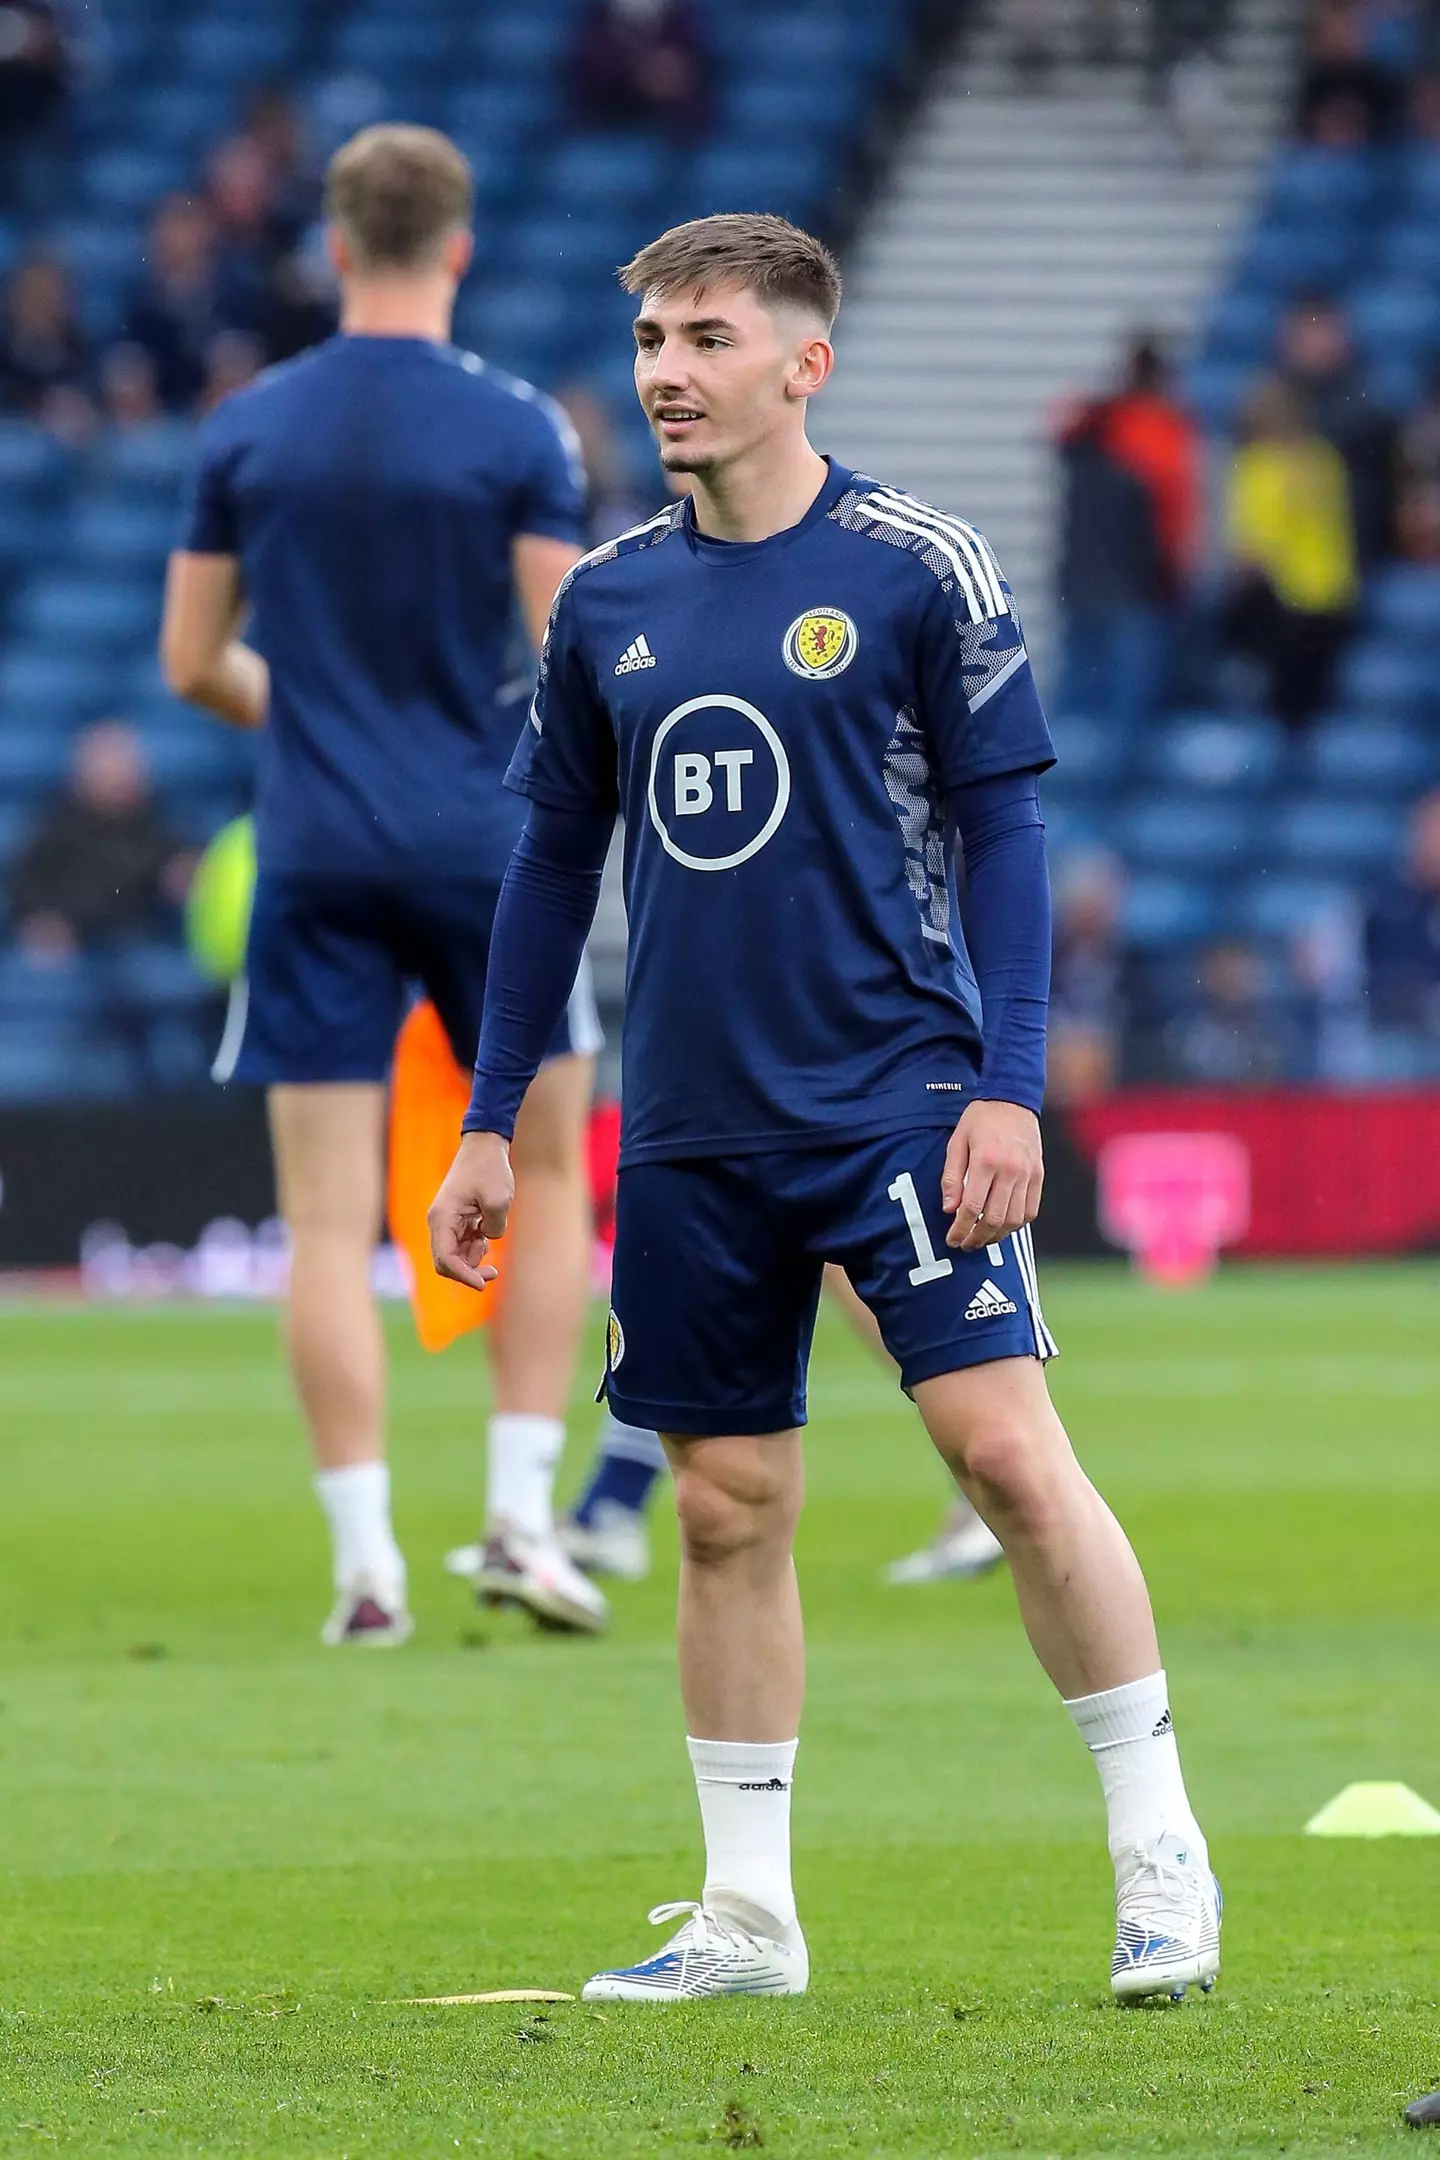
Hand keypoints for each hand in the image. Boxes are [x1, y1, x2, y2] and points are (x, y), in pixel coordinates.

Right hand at [427, 1131, 513, 1290]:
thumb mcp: (499, 1200)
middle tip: (493, 1272)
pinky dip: (475, 1247)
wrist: (485, 1145)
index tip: (483, 1284)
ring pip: (455, 1255)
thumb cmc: (489, 1169)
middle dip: (468, 1272)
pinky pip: (462, 1243)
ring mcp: (448, 1221)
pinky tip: (486, 1236)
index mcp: (442, 1218)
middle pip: (446, 1262)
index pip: (445, 1260)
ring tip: (488, 1241)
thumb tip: (487, 1239)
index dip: (463, 1276)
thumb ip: (494, 1228)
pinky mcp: (458, 1219)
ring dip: (472, 1258)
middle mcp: (440, 1222)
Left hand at [941, 1099, 1043, 1251]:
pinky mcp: (1038, 1175)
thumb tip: (950, 1209)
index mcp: (985, 1160)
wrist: (1012, 1099)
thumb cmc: (980, 1119)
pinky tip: (1004, 1226)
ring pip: (1015, 1219)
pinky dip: (1017, 1224)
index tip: (952, 1239)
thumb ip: (951, 1177)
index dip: (960, 1229)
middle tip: (965, 1244)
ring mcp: (1028, 1173)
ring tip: (983, 1238)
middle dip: (977, 1238)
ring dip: (997, 1235)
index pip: (972, 1207)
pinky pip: (1031, 1210)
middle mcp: (1010, 1169)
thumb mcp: (957, 1142)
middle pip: (994, 1219)